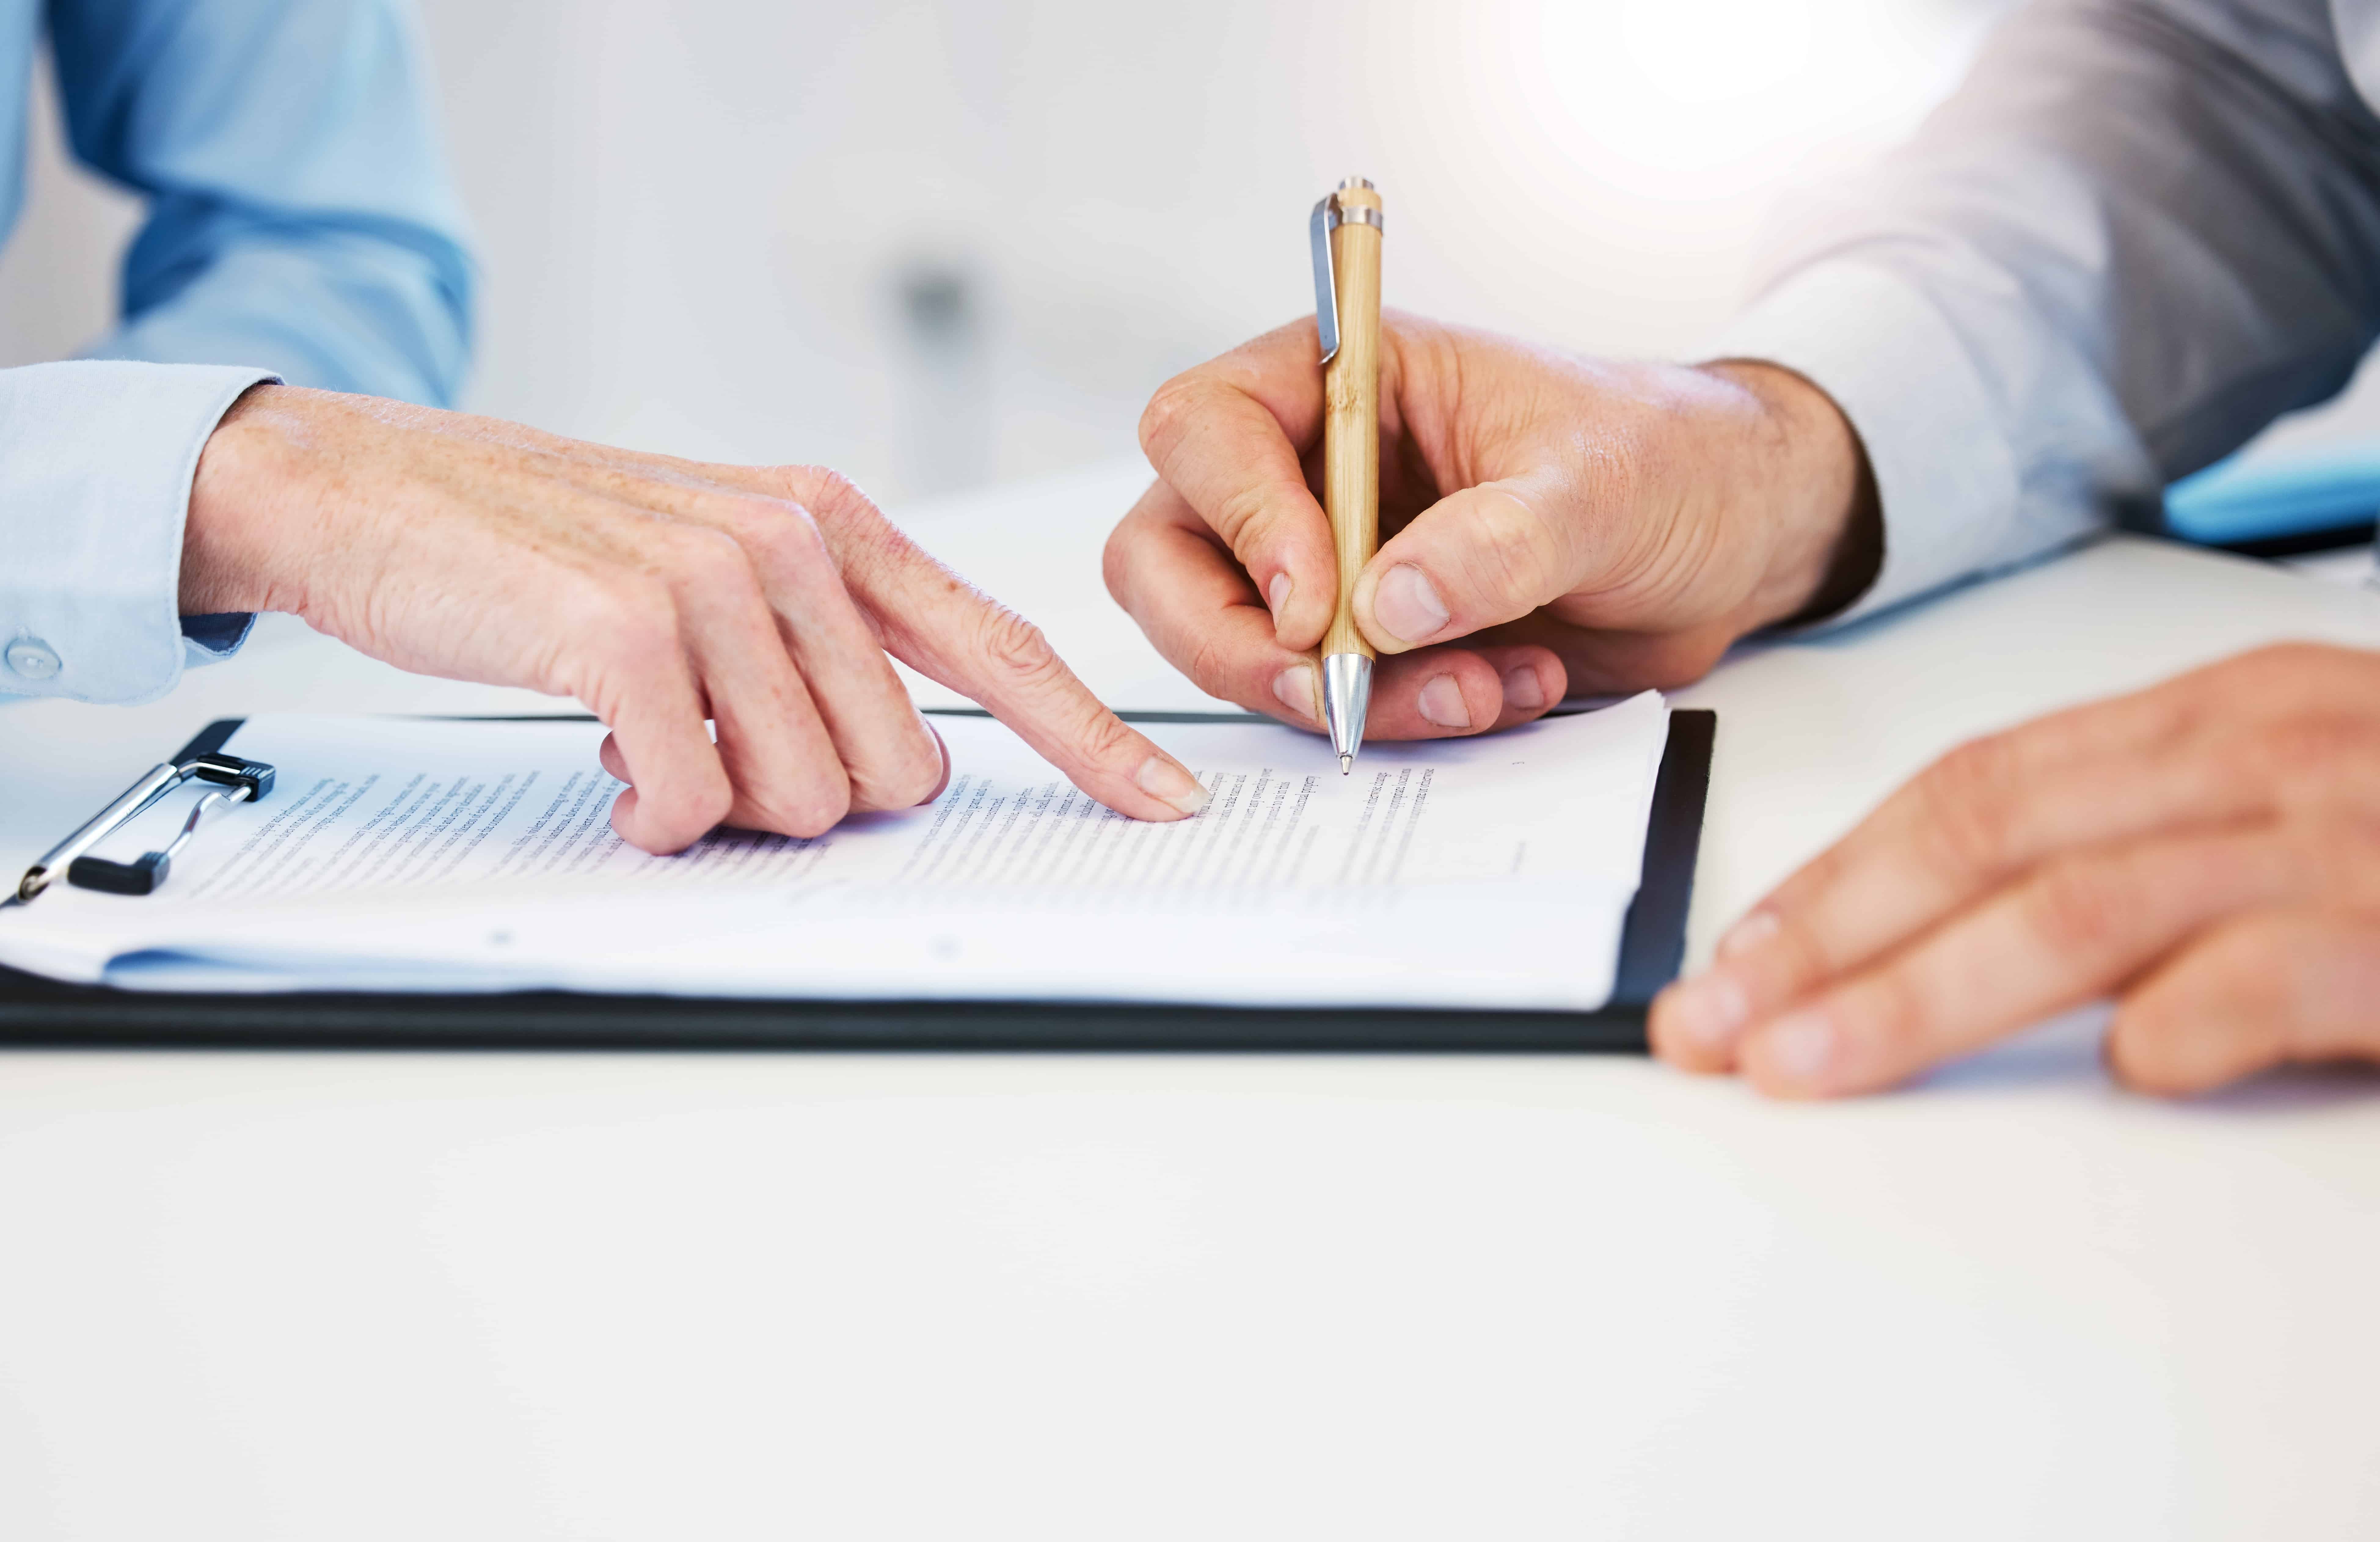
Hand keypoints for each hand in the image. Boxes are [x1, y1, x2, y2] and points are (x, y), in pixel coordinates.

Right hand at [179, 386, 1208, 853]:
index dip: (1093, 737)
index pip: (1003, 647)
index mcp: (834, 525)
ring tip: (649, 739)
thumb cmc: (550, 544)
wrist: (379, 489)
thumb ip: (824, 648)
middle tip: (717, 752)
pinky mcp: (626, 632)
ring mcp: (713, 582)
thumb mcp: (718, 563)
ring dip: (726, 803)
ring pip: (807, 794)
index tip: (1163, 802)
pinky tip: (609, 764)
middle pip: (900, 764)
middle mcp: (795, 543)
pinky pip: (695, 803)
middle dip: (815, 795)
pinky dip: (655, 817)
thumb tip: (900, 766)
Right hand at [1105, 313, 1879, 735]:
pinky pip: (1321, 699)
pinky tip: (1506, 688)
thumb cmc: (1667, 461)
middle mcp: (1305, 467)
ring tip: (1483, 689)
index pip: (1204, 429)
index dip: (1237, 518)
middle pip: (1170, 558)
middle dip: (1241, 645)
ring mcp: (1322, 558)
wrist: (1729, 533)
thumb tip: (1387, 607)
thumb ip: (1496, 539)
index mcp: (1341, 379)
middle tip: (1337, 694)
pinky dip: (1402, 717)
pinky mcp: (1361, 639)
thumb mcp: (1600, 486)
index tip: (1314, 601)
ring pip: (1238, 646)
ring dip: (1347, 696)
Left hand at [1651, 643, 2379, 1096]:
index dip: (1836, 873)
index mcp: (2212, 714)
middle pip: (1987, 841)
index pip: (1972, 788)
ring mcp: (2336, 835)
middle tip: (1714, 1024)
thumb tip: (1964, 924)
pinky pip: (2266, 973)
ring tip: (1807, 1064)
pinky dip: (2185, 1023)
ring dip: (1920, 993)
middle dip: (1830, 939)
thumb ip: (2138, 836)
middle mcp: (2255, 753)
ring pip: (2078, 909)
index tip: (1737, 953)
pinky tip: (2130, 1067)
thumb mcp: (2276, 789)